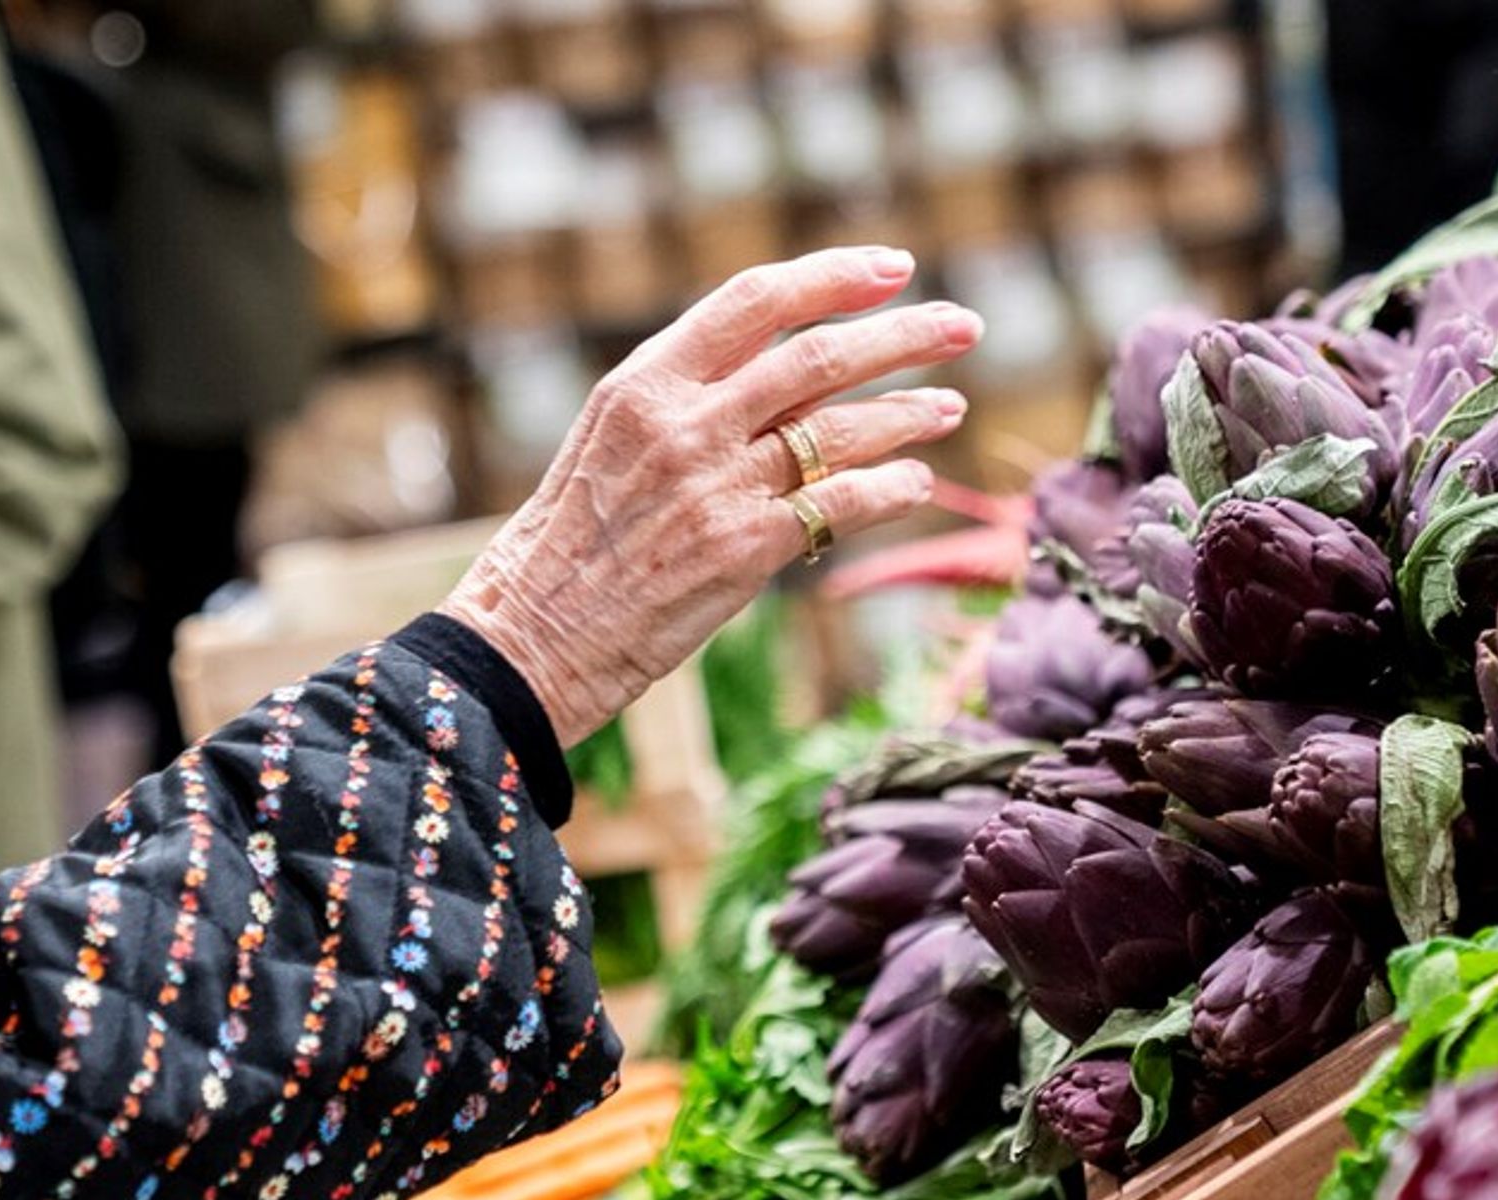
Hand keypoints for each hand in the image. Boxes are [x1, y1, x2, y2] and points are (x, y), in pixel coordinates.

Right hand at [440, 247, 981, 747]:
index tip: (893, 267)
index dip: (834, 277)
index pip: (756, 300)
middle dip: (903, 335)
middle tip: (963, 325)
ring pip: (840, 431)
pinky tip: (916, 483)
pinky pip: (840, 506)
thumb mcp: (612, 437)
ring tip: (951, 405)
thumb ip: (689, 394)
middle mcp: (685, 424)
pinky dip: (888, 489)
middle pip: (818, 357)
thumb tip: (781, 364)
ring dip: (909, 414)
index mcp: (645, 382)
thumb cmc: (573, 538)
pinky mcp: (743, 551)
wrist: (534, 634)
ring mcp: (716, 487)